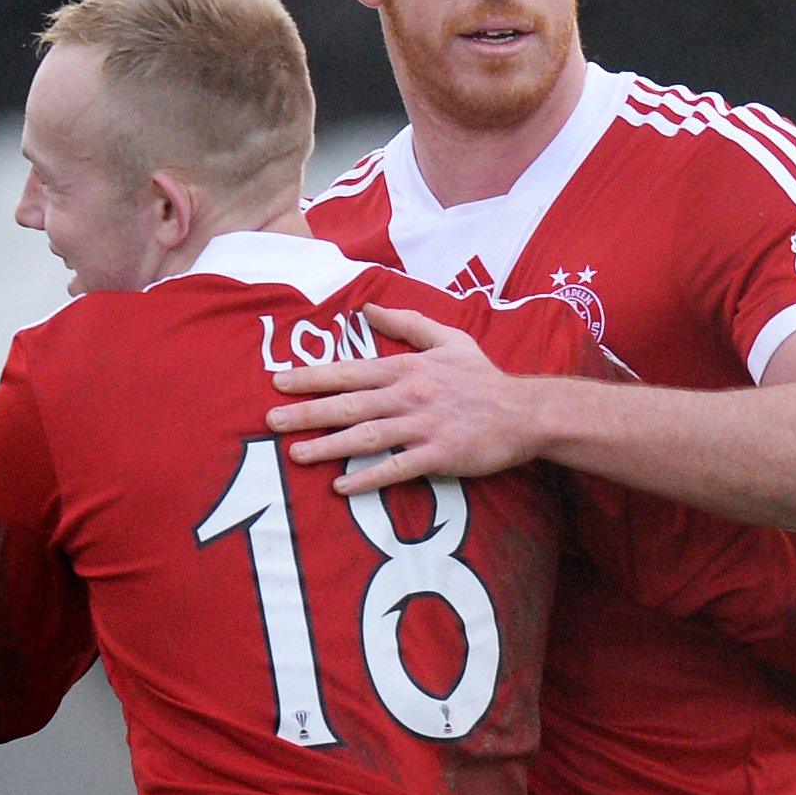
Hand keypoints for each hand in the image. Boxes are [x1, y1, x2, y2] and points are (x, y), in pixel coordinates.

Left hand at [265, 304, 541, 493]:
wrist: (525, 412)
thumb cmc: (484, 377)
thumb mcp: (449, 338)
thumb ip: (407, 323)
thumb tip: (368, 307)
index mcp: (408, 368)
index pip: (350, 371)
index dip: (313, 377)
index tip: (279, 381)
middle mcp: (409, 395)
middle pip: (349, 404)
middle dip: (307, 412)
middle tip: (270, 420)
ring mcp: (423, 426)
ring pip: (366, 436)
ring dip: (328, 446)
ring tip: (295, 455)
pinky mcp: (439, 455)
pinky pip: (396, 468)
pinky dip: (368, 478)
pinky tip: (341, 486)